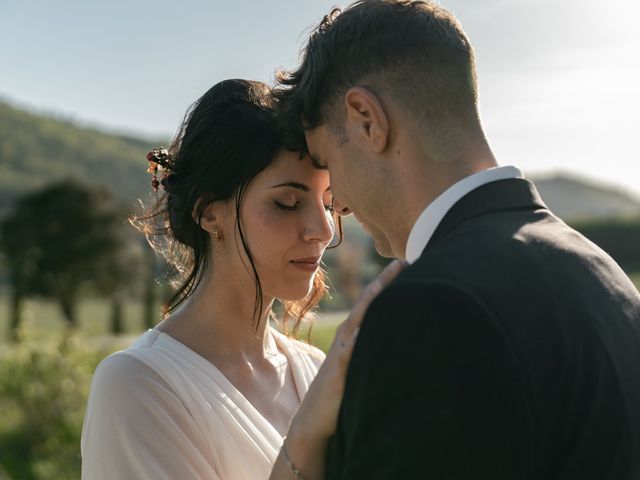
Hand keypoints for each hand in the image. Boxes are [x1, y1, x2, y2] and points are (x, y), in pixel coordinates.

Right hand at [279, 260, 406, 479]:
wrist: (313, 419)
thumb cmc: (339, 392)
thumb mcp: (356, 365)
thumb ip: (369, 349)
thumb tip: (394, 339)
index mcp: (352, 335)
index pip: (372, 302)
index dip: (387, 283)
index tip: (405, 263)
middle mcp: (347, 338)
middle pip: (367, 303)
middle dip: (384, 282)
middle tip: (403, 261)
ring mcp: (342, 353)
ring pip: (358, 321)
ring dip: (372, 302)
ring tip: (387, 283)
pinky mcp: (338, 372)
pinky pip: (349, 353)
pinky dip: (358, 340)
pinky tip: (367, 329)